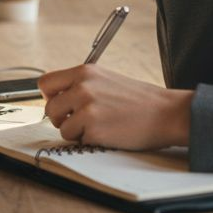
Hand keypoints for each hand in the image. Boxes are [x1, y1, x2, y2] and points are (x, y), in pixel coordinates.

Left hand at [38, 64, 192, 149]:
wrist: (166, 113)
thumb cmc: (140, 100)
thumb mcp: (107, 80)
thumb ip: (82, 85)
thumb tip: (58, 99)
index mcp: (84, 72)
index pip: (46, 82)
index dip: (51, 97)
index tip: (62, 105)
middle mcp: (82, 86)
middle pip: (49, 108)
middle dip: (61, 119)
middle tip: (79, 122)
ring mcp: (86, 107)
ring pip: (61, 127)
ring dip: (76, 132)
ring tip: (99, 127)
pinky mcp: (93, 128)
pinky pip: (77, 140)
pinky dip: (89, 141)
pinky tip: (108, 133)